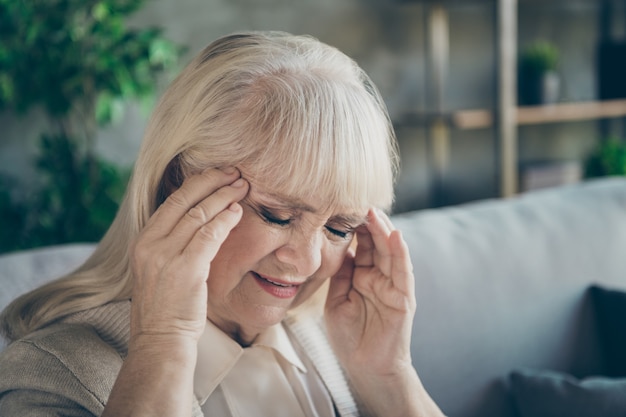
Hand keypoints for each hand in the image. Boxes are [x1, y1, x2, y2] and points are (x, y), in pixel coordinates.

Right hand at [129, 167, 248, 343]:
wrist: (160, 339)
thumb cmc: (166, 305)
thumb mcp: (159, 268)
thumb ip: (172, 242)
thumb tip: (199, 218)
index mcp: (143, 241)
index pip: (171, 201)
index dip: (196, 183)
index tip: (216, 173)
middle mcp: (150, 244)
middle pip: (184, 201)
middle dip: (212, 182)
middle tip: (235, 172)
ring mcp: (166, 257)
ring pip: (198, 215)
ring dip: (224, 197)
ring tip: (242, 187)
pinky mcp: (185, 270)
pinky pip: (208, 236)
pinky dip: (225, 221)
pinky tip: (237, 212)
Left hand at [325, 208, 424, 415]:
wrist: (364, 368)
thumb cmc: (350, 336)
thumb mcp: (336, 300)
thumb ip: (340, 274)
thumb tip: (338, 246)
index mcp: (362, 275)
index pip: (360, 245)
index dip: (353, 226)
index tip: (342, 205)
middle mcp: (379, 276)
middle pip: (375, 243)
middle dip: (368, 222)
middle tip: (358, 200)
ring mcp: (393, 286)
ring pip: (390, 252)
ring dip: (384, 231)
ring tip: (375, 212)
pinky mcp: (403, 298)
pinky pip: (403, 273)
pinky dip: (400, 254)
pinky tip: (396, 237)